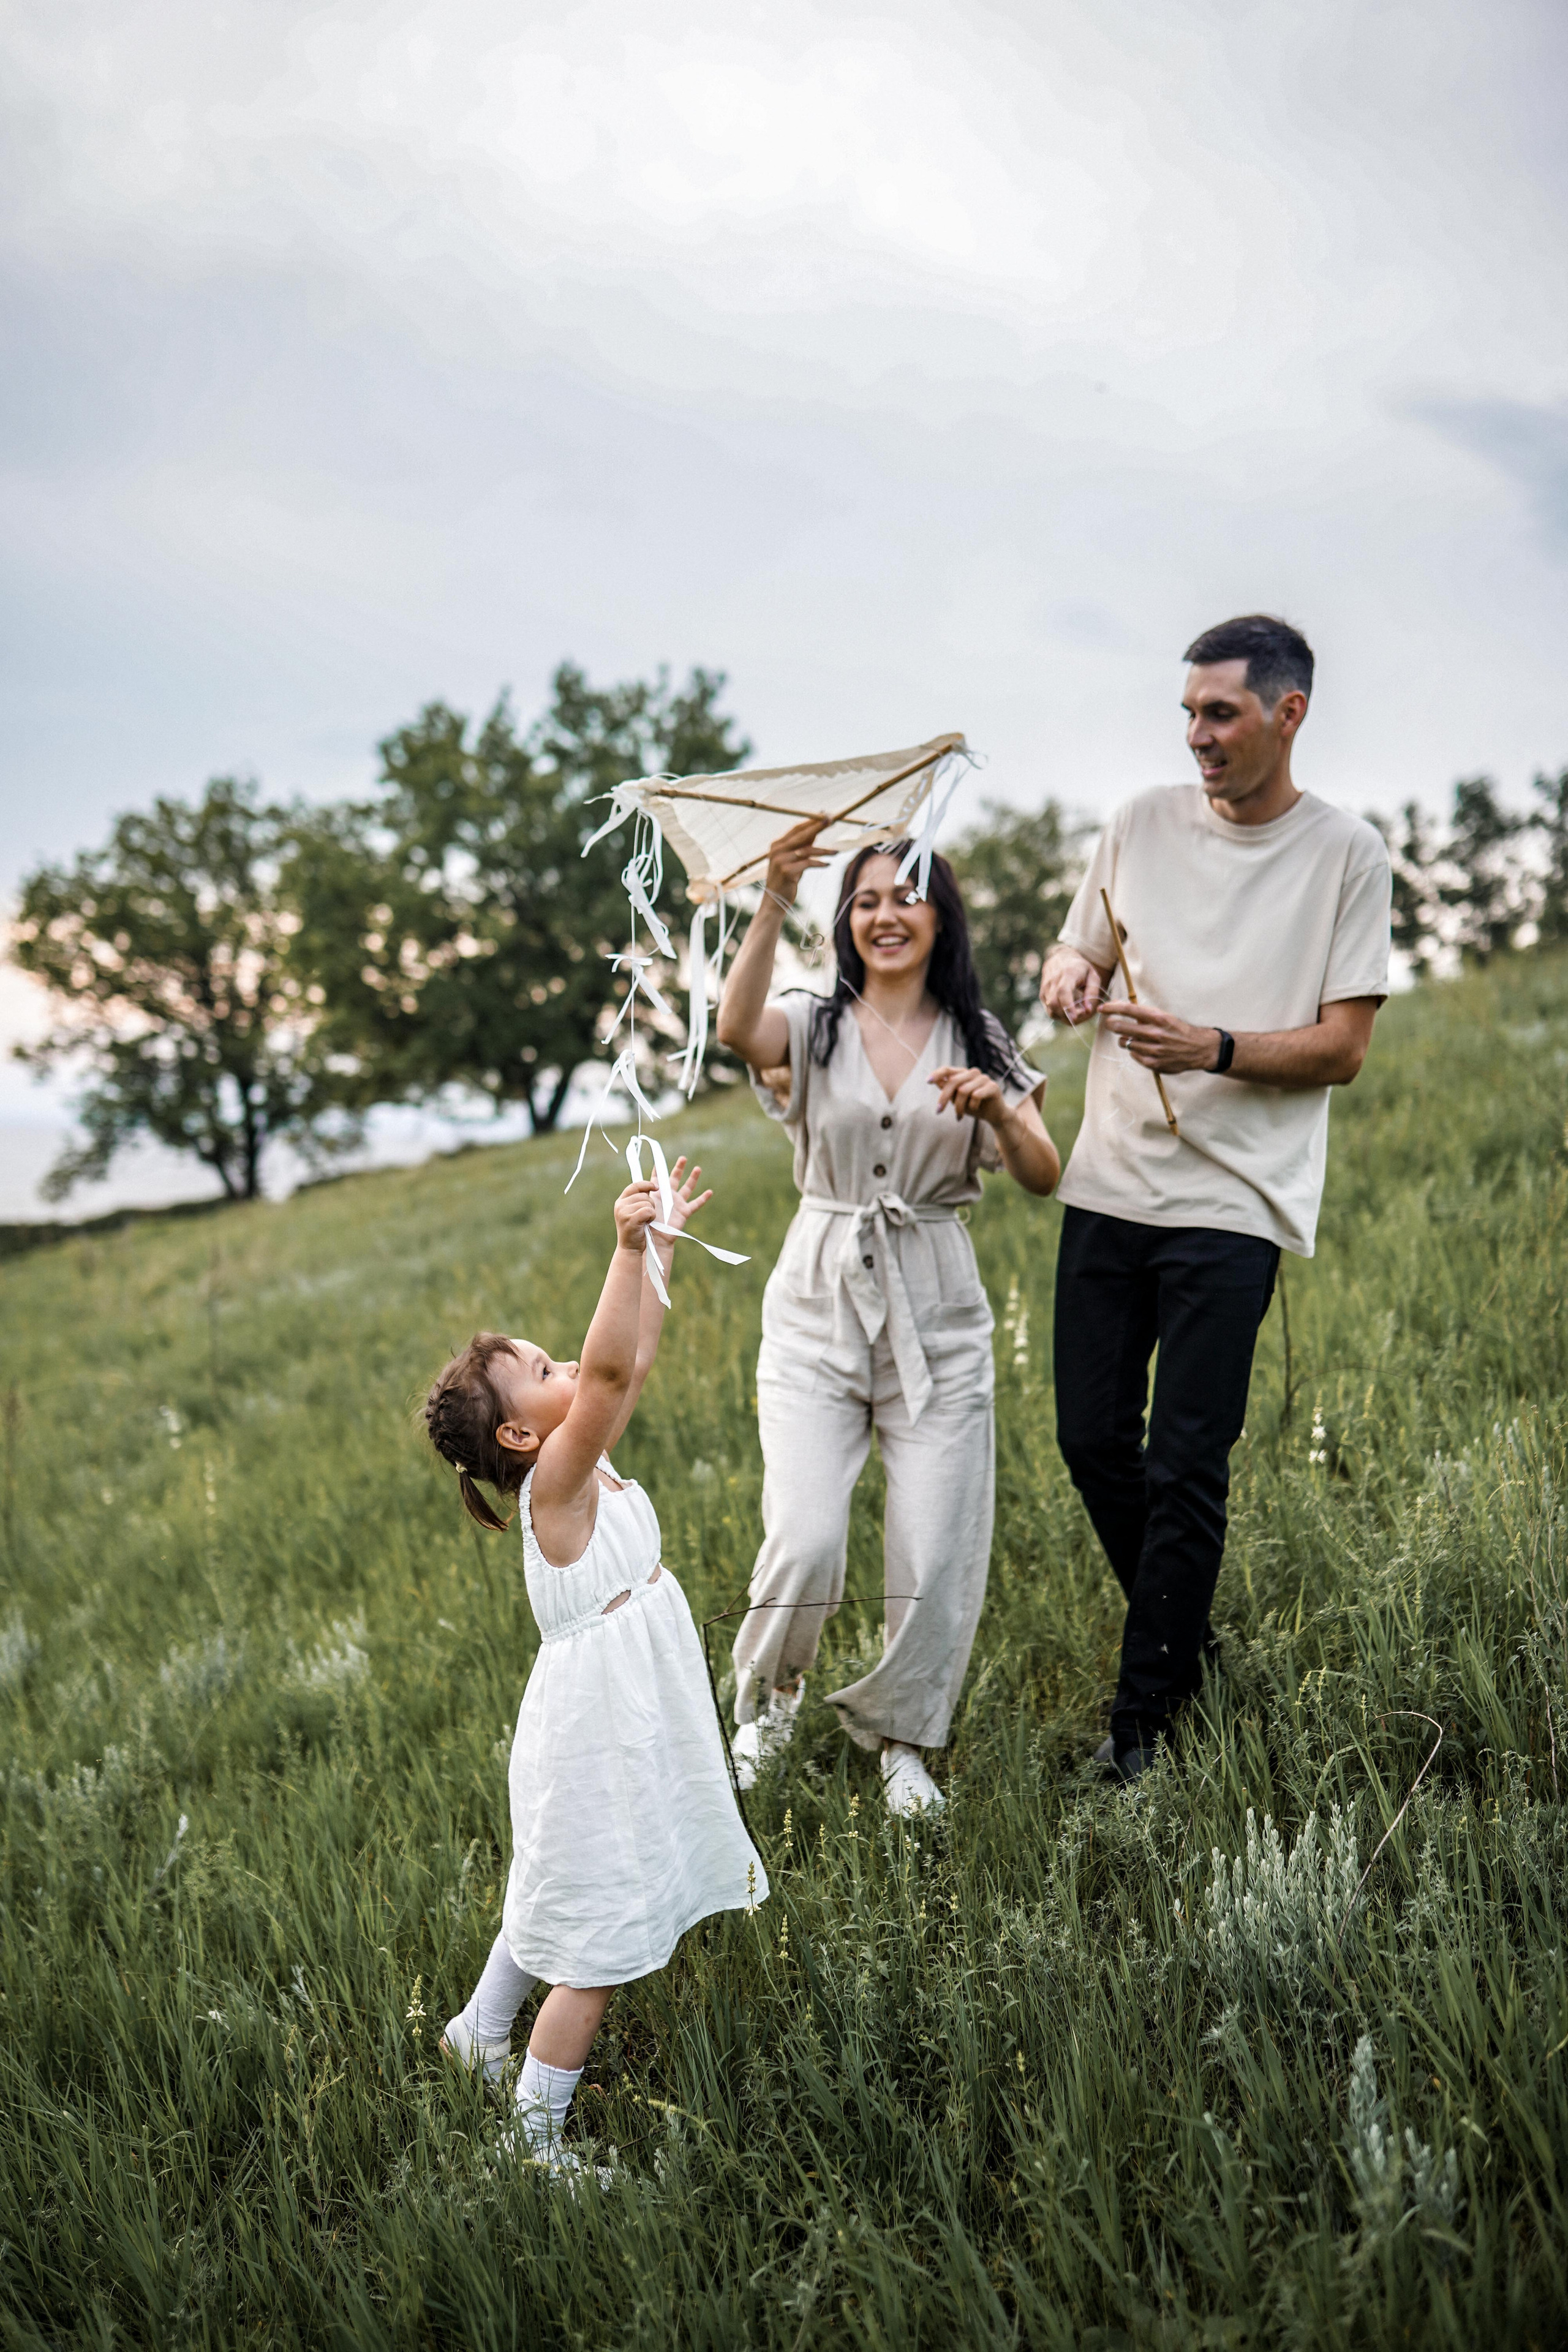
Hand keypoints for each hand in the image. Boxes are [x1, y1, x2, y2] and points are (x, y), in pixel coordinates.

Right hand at [613, 1180, 659, 1251]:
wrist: (630, 1248)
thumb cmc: (636, 1230)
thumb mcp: (634, 1212)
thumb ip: (639, 1200)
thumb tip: (651, 1186)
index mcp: (621, 1201)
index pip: (635, 1185)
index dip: (646, 1184)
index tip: (656, 1187)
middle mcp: (620, 1205)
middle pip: (644, 1195)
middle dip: (651, 1204)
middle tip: (647, 1216)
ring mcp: (624, 1212)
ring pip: (647, 1203)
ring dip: (651, 1212)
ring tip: (645, 1221)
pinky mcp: (630, 1219)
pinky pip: (648, 1210)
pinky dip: (651, 1216)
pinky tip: (647, 1223)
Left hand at [651, 1155, 712, 1235]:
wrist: (654, 1238)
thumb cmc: (646, 1222)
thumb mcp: (643, 1204)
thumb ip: (645, 1192)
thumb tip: (645, 1182)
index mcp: (656, 1193)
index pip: (657, 1178)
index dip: (658, 1169)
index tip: (659, 1161)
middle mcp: (668, 1196)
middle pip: (675, 1178)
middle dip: (678, 1168)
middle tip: (682, 1158)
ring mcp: (677, 1203)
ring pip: (687, 1188)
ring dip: (693, 1178)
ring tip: (698, 1168)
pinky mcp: (684, 1211)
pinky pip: (696, 1204)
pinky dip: (703, 1198)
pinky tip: (710, 1192)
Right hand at [763, 819, 831, 908]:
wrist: (774, 901)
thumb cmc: (786, 880)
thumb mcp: (793, 860)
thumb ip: (801, 846)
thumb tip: (815, 831)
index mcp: (777, 845)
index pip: (796, 829)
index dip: (811, 822)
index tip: (825, 816)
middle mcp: (777, 850)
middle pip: (801, 835)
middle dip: (818, 826)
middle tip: (831, 820)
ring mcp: (781, 860)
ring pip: (807, 850)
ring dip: (824, 850)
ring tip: (836, 852)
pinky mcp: (787, 871)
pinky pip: (808, 863)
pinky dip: (819, 863)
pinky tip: (828, 864)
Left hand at [929, 1065, 1009, 1130]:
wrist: (994, 1115)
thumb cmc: (974, 1106)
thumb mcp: (957, 1099)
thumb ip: (948, 1090)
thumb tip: (936, 1081)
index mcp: (963, 1074)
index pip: (947, 1069)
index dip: (937, 1074)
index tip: (928, 1081)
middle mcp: (973, 1073)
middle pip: (953, 1081)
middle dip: (944, 1098)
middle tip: (938, 1111)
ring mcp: (984, 1078)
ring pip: (963, 1090)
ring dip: (959, 1106)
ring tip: (958, 1116)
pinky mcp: (993, 1086)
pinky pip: (976, 1095)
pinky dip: (972, 1106)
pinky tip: (974, 1110)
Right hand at [1040, 946, 1107, 1025]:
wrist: (1060, 958)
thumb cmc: (1081, 969)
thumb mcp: (1093, 977)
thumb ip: (1092, 993)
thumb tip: (1087, 1010)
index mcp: (1067, 974)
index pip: (1063, 991)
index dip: (1067, 1006)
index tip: (1075, 1018)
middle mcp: (1053, 981)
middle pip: (1054, 1004)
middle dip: (1068, 1015)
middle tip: (1081, 1014)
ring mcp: (1045, 989)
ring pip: (1051, 1010)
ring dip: (1064, 1017)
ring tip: (1076, 1012)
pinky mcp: (1042, 995)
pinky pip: (1050, 1011)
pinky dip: (1060, 1014)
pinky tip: (1069, 1010)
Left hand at [1099, 1000, 1222, 1072]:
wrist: (1198, 1048)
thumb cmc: (1178, 1030)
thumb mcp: (1164, 1016)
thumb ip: (1144, 1014)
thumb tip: (1120, 1006)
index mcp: (1158, 1018)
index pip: (1129, 1010)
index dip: (1112, 1008)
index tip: (1102, 1008)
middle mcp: (1154, 1033)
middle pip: (1121, 1027)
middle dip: (1112, 1024)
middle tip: (1111, 1024)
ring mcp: (1153, 1049)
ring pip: (1124, 1043)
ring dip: (1124, 1039)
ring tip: (1132, 1038)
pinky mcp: (1153, 1062)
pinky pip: (1133, 1055)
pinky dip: (1134, 1050)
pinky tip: (1142, 1048)